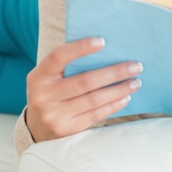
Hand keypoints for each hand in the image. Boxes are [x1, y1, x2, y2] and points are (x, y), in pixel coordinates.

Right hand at [25, 37, 142, 142]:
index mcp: (38, 76)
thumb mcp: (50, 76)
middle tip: (136, 66)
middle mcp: (43, 96)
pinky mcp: (66, 130)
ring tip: (135, 82)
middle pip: (85, 81)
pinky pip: (95, 115)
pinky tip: (125, 97)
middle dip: (114, 72)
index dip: (80, 48)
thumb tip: (106, 49)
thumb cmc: (51, 91)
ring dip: (119, 90)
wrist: (36, 126)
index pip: (58, 57)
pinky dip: (113, 105)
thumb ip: (68, 64)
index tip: (103, 41)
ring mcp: (54, 115)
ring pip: (94, 99)